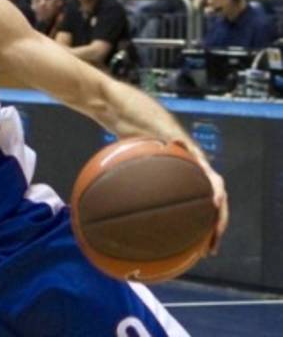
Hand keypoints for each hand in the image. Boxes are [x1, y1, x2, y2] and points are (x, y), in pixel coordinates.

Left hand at [177, 141, 228, 255]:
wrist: (173, 149)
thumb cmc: (174, 148)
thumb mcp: (176, 145)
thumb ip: (177, 144)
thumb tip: (175, 139)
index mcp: (205, 172)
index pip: (216, 183)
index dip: (217, 192)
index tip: (216, 201)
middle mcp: (208, 186)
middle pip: (219, 207)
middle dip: (218, 225)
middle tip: (214, 241)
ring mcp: (203, 196)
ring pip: (213, 218)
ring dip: (213, 235)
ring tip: (208, 252)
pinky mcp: (196, 205)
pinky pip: (203, 221)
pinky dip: (202, 235)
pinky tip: (197, 249)